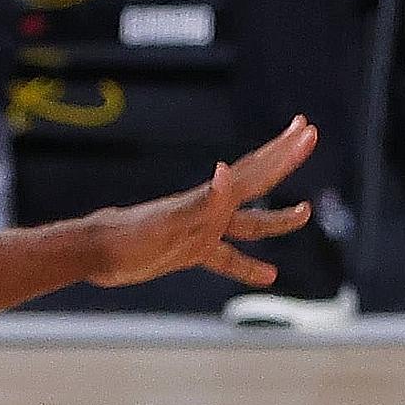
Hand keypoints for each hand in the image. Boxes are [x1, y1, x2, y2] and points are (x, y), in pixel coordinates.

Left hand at [86, 115, 318, 288]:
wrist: (95, 252)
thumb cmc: (129, 237)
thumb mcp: (171, 221)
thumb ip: (203, 202)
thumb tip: (227, 171)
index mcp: (209, 201)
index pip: (255, 173)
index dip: (283, 154)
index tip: (307, 129)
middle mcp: (209, 210)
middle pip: (256, 183)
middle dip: (283, 159)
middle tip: (309, 134)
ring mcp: (200, 230)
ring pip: (248, 223)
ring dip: (276, 219)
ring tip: (304, 212)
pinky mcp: (188, 250)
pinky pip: (227, 257)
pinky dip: (248, 264)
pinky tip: (268, 275)